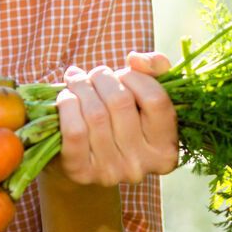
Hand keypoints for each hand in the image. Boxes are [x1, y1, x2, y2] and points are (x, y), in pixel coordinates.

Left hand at [55, 52, 178, 185]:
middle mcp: (142, 165)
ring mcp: (112, 171)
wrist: (75, 155)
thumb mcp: (140, 94)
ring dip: (79, 87)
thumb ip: (153, 69)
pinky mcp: (81, 172)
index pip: (156, 100)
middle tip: (91, 76)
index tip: (122, 74)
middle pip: (120, 102)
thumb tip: (137, 60)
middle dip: (101, 77)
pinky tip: (65, 97)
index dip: (135, 77)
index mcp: (165, 149)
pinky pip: (74, 130)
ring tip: (75, 82)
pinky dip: (66, 105)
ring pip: (95, 113)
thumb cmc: (112, 117)